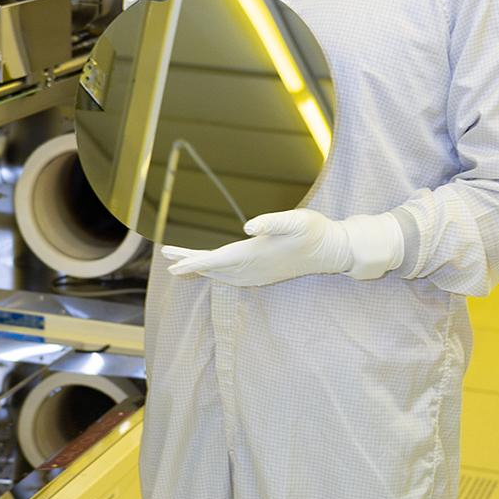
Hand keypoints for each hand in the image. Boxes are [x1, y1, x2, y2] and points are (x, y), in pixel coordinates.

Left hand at [162, 209, 404, 287]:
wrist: (333, 251)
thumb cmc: (315, 231)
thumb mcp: (296, 220)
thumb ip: (271, 221)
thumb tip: (247, 227)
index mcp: (256, 254)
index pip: (216, 260)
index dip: (192, 261)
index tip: (171, 264)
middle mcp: (253, 269)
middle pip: (213, 268)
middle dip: (189, 262)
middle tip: (165, 255)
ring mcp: (258, 275)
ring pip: (221, 274)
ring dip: (200, 268)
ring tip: (179, 260)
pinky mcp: (262, 275)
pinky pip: (231, 278)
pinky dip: (216, 273)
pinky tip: (210, 270)